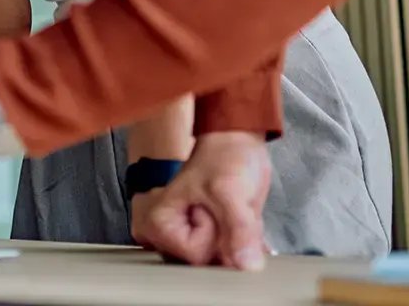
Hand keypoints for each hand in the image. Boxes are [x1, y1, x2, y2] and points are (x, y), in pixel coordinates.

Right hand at [130, 131, 270, 270]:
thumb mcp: (229, 190)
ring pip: (225, 263)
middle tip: (227, 208)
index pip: (195, 256)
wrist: (238, 142)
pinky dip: (248, 244)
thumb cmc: (222, 158)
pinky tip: (247, 221)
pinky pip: (234, 257)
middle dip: (231, 241)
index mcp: (161, 224)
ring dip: (242, 242)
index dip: (213, 234)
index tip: (210, 205)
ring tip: (236, 211)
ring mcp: (194, 240)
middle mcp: (173, 237)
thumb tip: (248, 266)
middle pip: (209, 263)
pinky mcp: (213, 239)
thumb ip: (238, 229)